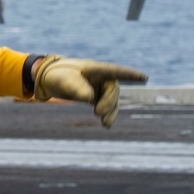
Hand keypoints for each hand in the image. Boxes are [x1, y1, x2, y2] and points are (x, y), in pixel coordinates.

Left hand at [33, 55, 147, 127]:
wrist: (49, 79)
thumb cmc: (58, 75)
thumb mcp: (65, 81)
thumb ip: (77, 88)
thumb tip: (90, 99)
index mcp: (96, 68)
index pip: (116, 71)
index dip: (130, 74)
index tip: (144, 77)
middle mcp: (101, 77)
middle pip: (113, 89)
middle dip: (109, 102)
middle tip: (98, 113)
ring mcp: (100, 87)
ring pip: (112, 100)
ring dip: (111, 111)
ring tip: (105, 124)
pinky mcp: (97, 96)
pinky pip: (107, 106)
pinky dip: (108, 115)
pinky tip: (107, 125)